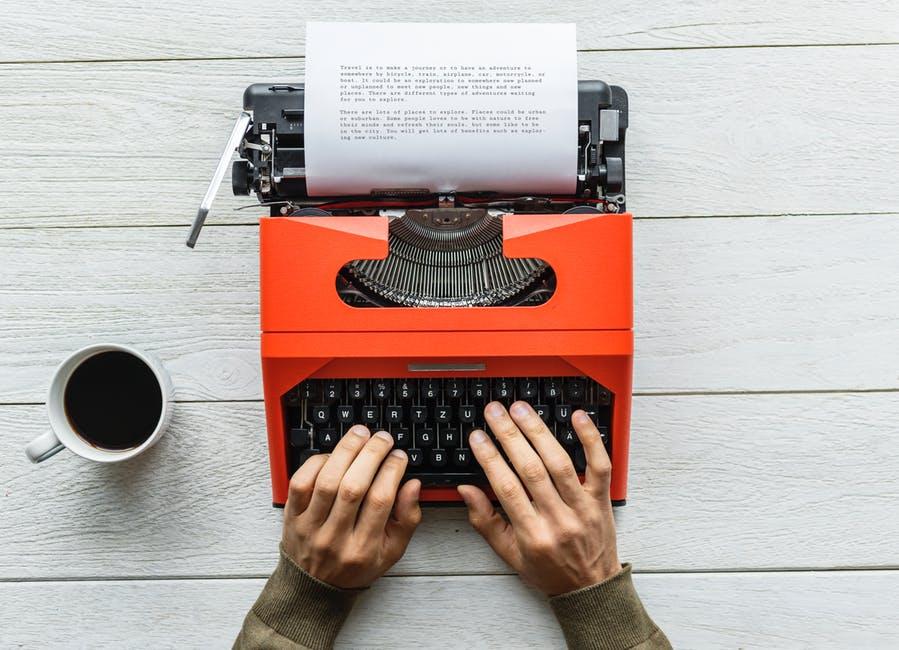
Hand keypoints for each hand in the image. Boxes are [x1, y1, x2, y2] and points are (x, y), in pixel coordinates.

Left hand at [282, 426, 421, 588]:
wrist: (314, 588)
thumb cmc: (356, 565)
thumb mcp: (391, 551)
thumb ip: (407, 519)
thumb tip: (413, 485)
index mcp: (363, 549)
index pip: (380, 501)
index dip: (392, 471)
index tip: (399, 456)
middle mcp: (335, 538)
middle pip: (353, 487)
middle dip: (371, 455)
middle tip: (382, 438)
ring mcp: (310, 527)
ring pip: (326, 481)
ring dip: (345, 451)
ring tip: (360, 435)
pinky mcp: (292, 516)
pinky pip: (300, 483)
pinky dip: (316, 462)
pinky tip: (332, 454)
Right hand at [458, 401, 620, 595]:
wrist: (591, 589)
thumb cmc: (549, 570)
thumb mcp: (509, 554)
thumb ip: (485, 521)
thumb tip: (466, 489)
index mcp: (533, 535)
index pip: (507, 489)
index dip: (490, 458)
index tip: (477, 437)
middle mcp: (559, 520)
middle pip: (532, 470)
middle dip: (509, 435)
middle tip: (495, 412)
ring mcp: (583, 507)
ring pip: (560, 463)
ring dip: (539, 431)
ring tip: (521, 410)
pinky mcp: (602, 499)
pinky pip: (600, 465)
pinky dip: (591, 439)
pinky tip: (577, 417)